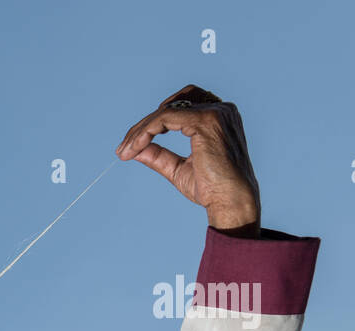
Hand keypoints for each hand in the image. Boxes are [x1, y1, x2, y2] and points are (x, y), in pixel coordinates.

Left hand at [116, 85, 260, 236]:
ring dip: (141, 129)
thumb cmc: (212, 188)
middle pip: (172, 104)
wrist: (231, 201)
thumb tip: (135, 150)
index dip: (153, 123)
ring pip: (166, 110)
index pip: (180, 108)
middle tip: (123, 148)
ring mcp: (214, 113)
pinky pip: (165, 118)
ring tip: (125, 150)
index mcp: (217, 118)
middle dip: (144, 124)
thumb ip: (159, 156)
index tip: (130, 146)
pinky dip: (146, 131)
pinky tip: (135, 147)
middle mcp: (220, 110)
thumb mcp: (178, 169)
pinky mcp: (206, 121)